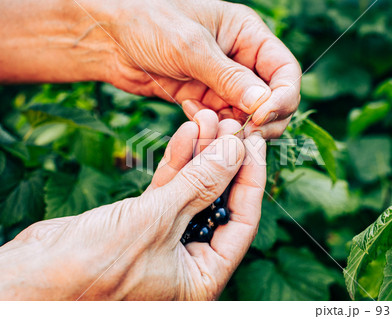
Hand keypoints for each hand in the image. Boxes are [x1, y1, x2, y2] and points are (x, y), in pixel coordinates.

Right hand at [0, 110, 265, 299]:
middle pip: (219, 201)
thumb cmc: (94, 266)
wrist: (36, 273)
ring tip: (209, 119)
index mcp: (202, 276)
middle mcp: (188, 258)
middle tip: (232, 126)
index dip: (251, 179)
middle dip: (225, 162)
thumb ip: (199, 185)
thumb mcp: (157, 222)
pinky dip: (177, 161)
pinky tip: (188, 134)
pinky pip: (169, 187)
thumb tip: (235, 151)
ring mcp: (166, 237)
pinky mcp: (144, 220)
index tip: (254, 144)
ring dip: (202, 155)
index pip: (242, 221)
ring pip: (194, 189)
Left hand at [103, 0, 300, 137]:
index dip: (283, 97)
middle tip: (246, 134)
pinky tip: (192, 115)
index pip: (285, 71)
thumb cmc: (148, 21)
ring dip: (238, 129)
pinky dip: (214, 128)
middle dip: (265, 120)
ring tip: (216, 129)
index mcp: (248, 35)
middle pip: (273, 99)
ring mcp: (223, 83)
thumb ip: (228, 77)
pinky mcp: (205, 101)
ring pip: (249, 117)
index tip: (263, 116)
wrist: (109, 37)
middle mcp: (241, 60)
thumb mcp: (190, 46)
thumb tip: (264, 105)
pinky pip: (222, 123)